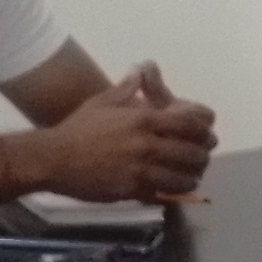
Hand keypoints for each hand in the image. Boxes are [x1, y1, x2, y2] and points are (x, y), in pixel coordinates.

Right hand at [38, 81, 216, 199]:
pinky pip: (162, 193)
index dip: (205, 131)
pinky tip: (173, 189)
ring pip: (182, 177)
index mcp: (143, 120)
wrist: (53, 159)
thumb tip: (142, 68)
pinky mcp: (132, 190)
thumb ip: (128, 87)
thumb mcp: (103, 101)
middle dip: (203, 156)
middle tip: (203, 158)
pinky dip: (172, 192)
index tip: (208, 134)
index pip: (190, 125)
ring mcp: (140, 170)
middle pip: (192, 153)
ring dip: (191, 177)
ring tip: (192, 176)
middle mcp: (147, 145)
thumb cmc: (79, 128)